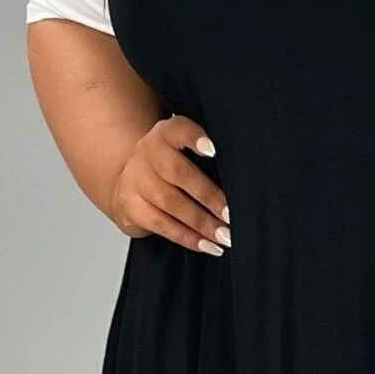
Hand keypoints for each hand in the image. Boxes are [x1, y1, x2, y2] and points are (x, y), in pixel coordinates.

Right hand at [108, 115, 229, 254]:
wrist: (131, 181)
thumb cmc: (172, 165)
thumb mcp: (184, 149)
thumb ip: (206, 154)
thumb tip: (243, 177)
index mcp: (164, 133)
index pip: (179, 128)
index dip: (194, 138)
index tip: (213, 150)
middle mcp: (148, 153)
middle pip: (178, 173)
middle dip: (208, 196)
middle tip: (231, 215)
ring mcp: (136, 180)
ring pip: (171, 203)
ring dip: (202, 223)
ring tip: (225, 236)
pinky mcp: (131, 207)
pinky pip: (162, 225)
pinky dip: (188, 237)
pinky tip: (208, 245)